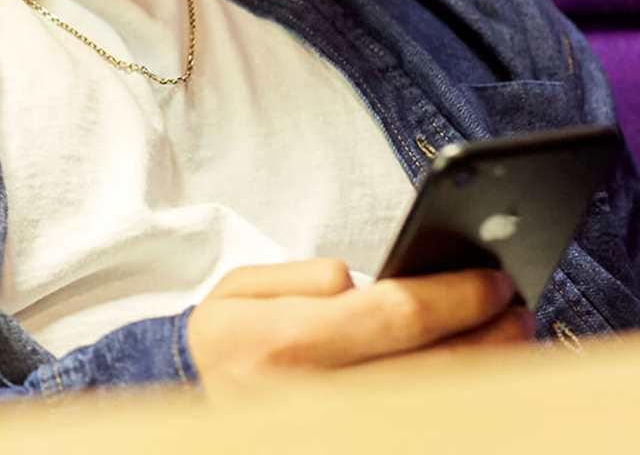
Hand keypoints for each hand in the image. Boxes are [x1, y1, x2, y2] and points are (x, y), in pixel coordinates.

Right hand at [185, 258, 533, 398]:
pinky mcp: (359, 443)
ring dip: (488, 370)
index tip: (491, 280)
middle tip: (513, 306)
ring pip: (441, 404)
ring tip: (506, 336)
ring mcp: (343, 431)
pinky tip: (480, 374)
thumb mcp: (237, 289)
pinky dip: (464, 400)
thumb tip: (359, 284)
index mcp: (285, 344)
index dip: (455, 296)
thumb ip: (302, 276)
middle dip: (487, 334)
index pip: (395, 316)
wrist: (201, 402)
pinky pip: (431, 424)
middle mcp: (318, 397)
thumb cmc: (227, 342)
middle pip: (434, 367)